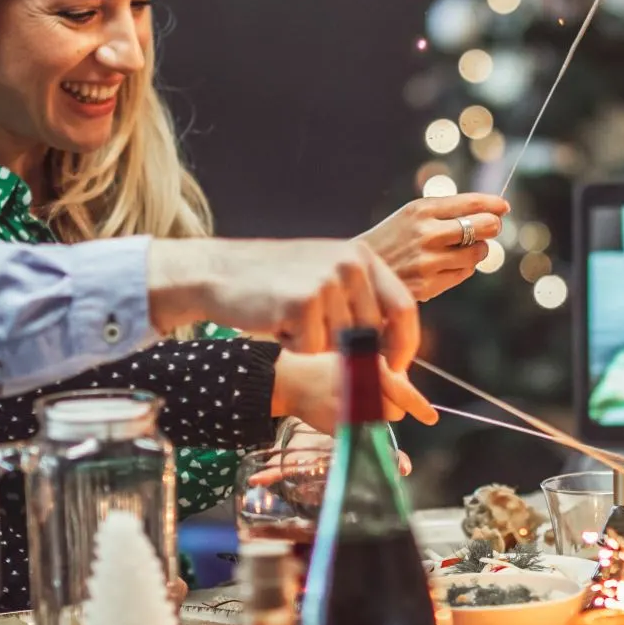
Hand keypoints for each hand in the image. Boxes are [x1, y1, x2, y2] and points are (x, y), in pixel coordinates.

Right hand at [147, 239, 417, 362]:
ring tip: (290, 321)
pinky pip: (314, 349)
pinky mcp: (303, 302)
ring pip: (342, 345)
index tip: (396, 368)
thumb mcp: (326, 276)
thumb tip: (396, 357)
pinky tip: (277, 323)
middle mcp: (350, 264)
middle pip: (374, 333)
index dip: (403, 345)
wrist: (218, 271)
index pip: (405, 308)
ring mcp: (327, 281)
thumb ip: (360, 305)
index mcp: (362, 256)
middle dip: (354, 354)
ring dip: (316, 346)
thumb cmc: (273, 281)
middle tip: (318, 344)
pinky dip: (295, 347)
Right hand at [270, 349, 437, 429]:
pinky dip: (363, 428)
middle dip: (391, 406)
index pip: (402, 391)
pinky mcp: (340, 427)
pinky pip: (363, 433)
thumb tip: (406, 389)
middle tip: (373, 393)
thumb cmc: (326, 366)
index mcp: (371, 369)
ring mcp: (352, 411)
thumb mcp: (357, 359)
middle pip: (395, 411)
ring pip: (379, 422)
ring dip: (376, 415)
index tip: (432, 418)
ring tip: (358, 400)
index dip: (419, 405)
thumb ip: (382, 374)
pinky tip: (349, 412)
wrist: (293, 380)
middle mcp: (364, 391)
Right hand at [361, 193, 508, 300]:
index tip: (503, 207)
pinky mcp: (428, 285)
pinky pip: (464, 274)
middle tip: (490, 228)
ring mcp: (428, 261)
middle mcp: (426, 233)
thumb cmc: (393, 238)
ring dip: (477, 250)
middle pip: (484, 227)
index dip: (494, 205)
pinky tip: (448, 265)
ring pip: (478, 253)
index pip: (471, 203)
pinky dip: (463, 269)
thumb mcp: (412, 215)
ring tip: (462, 249)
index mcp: (422, 209)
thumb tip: (494, 211)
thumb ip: (448, 211)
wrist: (359, 271)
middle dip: (492, 226)